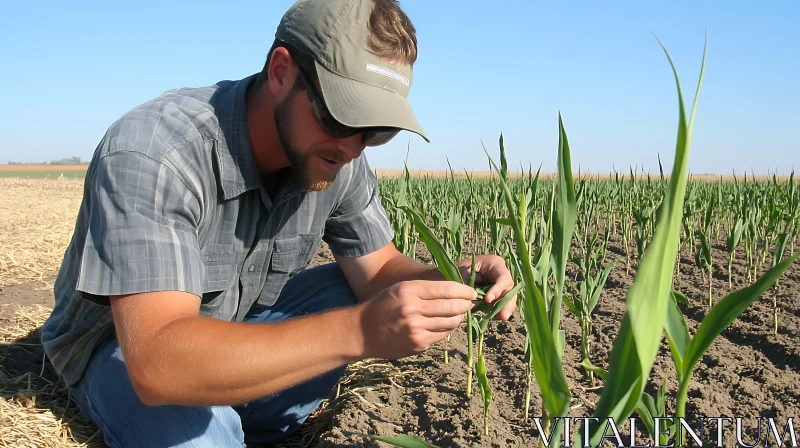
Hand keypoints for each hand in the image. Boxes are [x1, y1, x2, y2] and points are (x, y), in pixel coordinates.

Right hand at [356, 280, 476, 359]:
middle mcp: (413, 309)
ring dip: (458, 317)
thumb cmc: (382, 306)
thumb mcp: (400, 289)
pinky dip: (447, 328)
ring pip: (451, 322)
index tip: (472, 291)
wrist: (362, 332)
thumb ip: (425, 289)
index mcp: (409, 291)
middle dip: (466, 304)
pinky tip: (444, 324)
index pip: (447, 289)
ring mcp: (416, 329)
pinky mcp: (418, 344)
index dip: (464, 290)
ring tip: (458, 313)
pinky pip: (442, 335)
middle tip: (470, 303)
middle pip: (453, 306)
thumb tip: (455, 291)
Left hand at [456, 254, 516, 321]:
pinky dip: (498, 311)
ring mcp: (500, 285)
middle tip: (503, 315)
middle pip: (509, 289)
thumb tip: (481, 300)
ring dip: (505, 308)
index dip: (498, 289)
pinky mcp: (496, 295)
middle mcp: (500, 274)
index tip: (488, 300)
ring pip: (508, 298)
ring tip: (502, 318)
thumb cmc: (458, 271)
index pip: (502, 277)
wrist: (451, 276)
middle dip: (507, 303)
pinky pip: (501, 303)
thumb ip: (473, 286)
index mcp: (494, 264)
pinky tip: (495, 317)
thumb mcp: (463, 274)